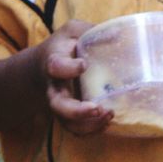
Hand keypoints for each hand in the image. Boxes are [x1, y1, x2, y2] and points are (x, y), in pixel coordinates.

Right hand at [39, 19, 111, 134]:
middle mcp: (54, 88)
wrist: (42, 66)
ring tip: (109, 114)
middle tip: (97, 108)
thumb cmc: (63, 46)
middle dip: (77, 111)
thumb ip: (90, 31)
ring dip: (89, 124)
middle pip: (58, 106)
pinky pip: (76, 130)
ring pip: (68, 123)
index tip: (84, 64)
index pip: (56, 67)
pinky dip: (91, 130)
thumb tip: (120, 32)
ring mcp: (60, 104)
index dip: (68, 68)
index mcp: (54, 62)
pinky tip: (107, 122)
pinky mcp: (68, 115)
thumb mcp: (72, 31)